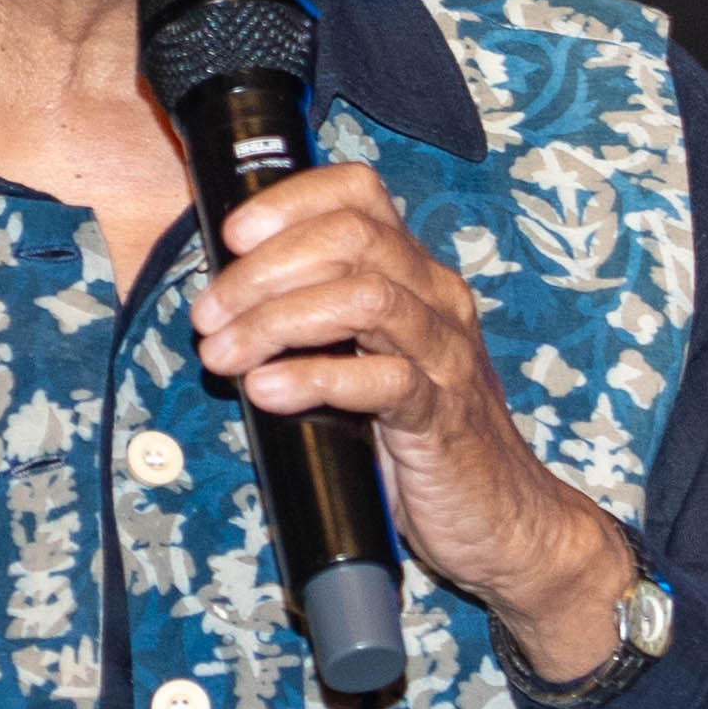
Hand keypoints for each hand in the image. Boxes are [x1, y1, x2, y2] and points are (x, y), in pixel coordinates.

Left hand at [187, 159, 635, 678]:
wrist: (497, 514)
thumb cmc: (416, 434)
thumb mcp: (362, 359)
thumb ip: (315, 320)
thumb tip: (224, 301)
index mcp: (413, 273)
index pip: (358, 193)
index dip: (290, 201)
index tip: (231, 235)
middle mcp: (435, 298)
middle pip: (352, 238)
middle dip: (264, 269)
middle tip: (209, 315)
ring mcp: (445, 354)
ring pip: (365, 298)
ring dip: (278, 319)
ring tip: (225, 355)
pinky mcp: (442, 415)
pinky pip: (383, 379)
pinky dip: (315, 378)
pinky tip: (269, 389)